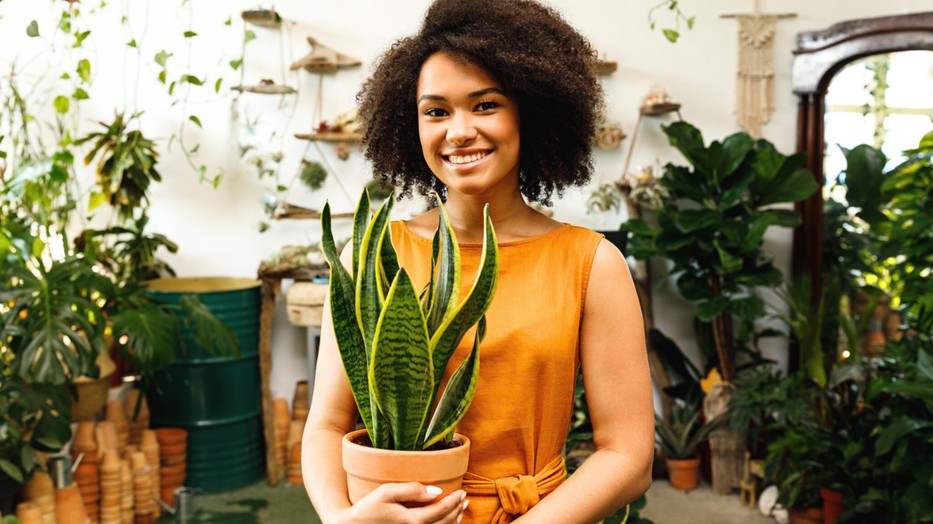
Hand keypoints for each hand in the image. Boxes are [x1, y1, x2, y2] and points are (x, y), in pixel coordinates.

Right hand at [336, 483, 467, 523]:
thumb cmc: (368, 507)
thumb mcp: (387, 492)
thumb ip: (412, 490)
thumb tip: (436, 491)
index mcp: (411, 520)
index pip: (440, 511)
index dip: (454, 501)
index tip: (463, 492)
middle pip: (443, 523)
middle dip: (456, 510)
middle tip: (465, 498)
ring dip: (452, 520)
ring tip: (460, 510)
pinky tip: (447, 522)